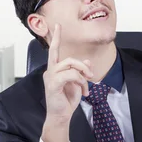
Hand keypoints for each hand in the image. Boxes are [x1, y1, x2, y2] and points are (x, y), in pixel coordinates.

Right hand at [41, 24, 93, 141]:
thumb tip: (87, 61)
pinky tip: (83, 91)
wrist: (62, 116)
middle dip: (82, 65)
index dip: (56, 38)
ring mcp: (50, 77)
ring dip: (83, 75)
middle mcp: (50, 71)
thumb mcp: (78, 84)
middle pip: (68, 58)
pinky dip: (79, 81)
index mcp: (54, 69)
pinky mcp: (53, 84)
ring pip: (70, 65)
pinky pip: (70, 75)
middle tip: (91, 76)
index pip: (54, 51)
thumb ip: (81, 71)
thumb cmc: (67, 100)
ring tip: (87, 86)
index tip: (57, 26)